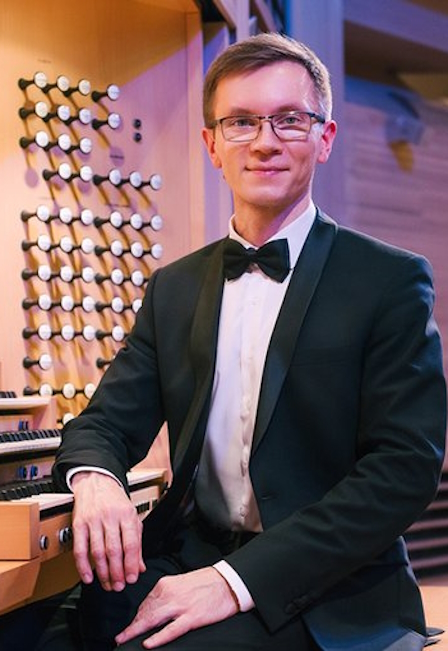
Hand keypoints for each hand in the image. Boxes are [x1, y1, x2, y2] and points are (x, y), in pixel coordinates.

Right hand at [71, 471, 144, 590]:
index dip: (131, 564)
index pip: (131, 544)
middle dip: (117, 573)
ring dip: (102, 572)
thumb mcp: (131, 516)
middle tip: (119, 586)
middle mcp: (110, 517)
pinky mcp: (79, 524)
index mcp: (126, 514)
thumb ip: (136, 542)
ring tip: (107, 584)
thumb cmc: (115, 501)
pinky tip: (89, 577)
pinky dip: (83, 566)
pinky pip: (80, 548)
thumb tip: (140, 566)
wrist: (96, 481)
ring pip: (97, 552)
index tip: (132, 578)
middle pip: (114, 550)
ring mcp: (93, 520)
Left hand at [115, 567, 238, 647]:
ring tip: (125, 640)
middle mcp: (170, 594)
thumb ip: (166, 594)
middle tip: (120, 637)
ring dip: (137, 632)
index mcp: (166, 584)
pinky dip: (158, 637)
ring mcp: (180, 606)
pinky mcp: (192, 617)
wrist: (227, 582)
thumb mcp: (181, 583)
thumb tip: (153, 609)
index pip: (145, 603)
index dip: (136, 617)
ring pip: (152, 621)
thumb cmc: (206, 582)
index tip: (130, 626)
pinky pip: (171, 630)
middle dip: (132, 626)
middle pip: (145, 613)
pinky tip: (148, 643)